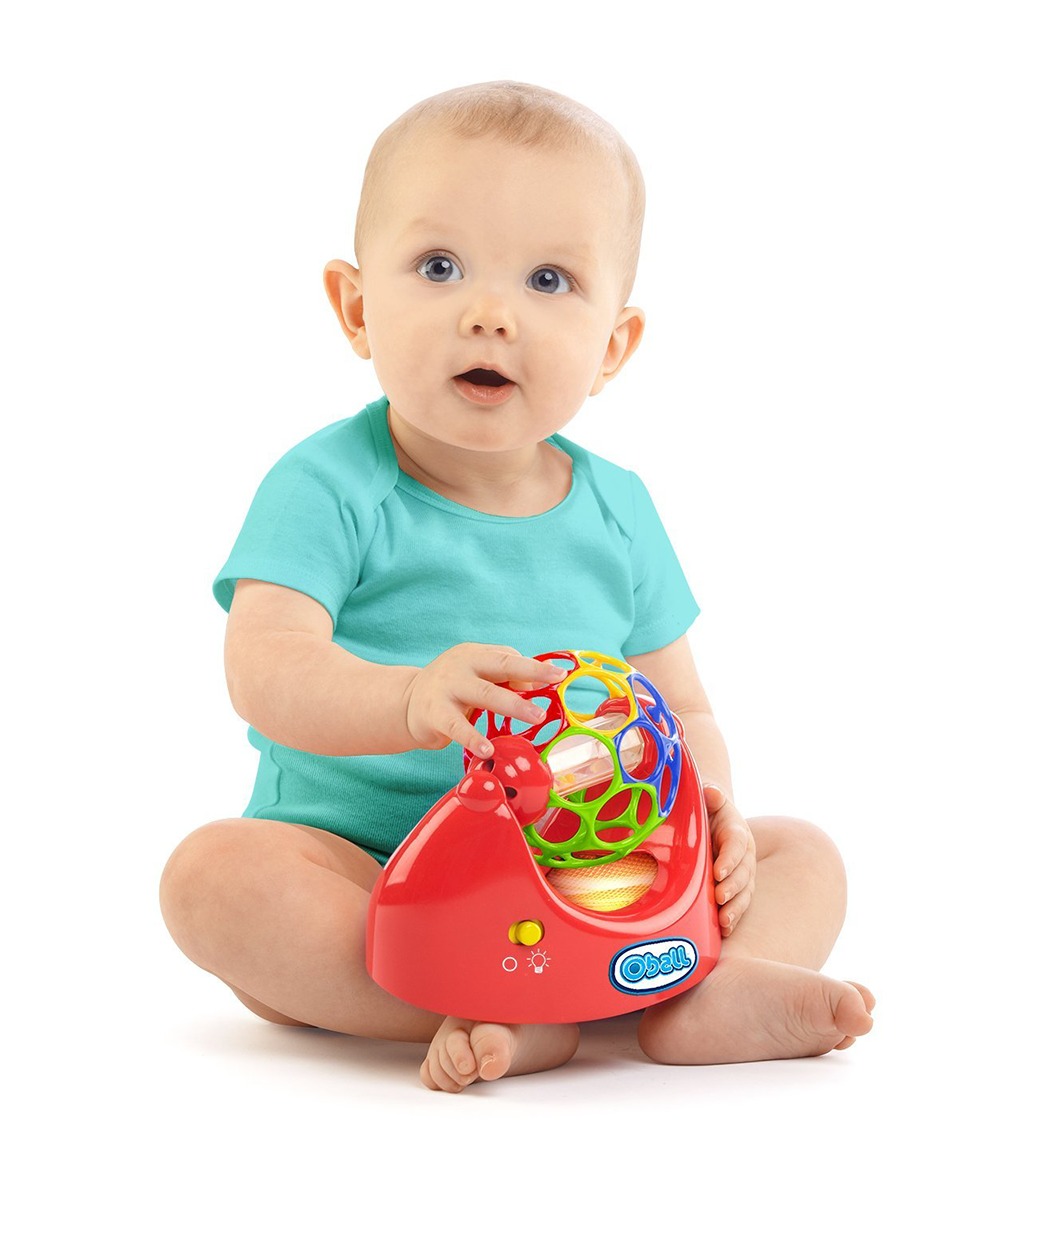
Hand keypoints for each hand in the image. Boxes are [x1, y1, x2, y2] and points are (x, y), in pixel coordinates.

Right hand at [404, 644, 566, 758]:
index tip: (559, 675)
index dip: (535, 667)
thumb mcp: (476, 677)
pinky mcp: (433, 713)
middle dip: (530, 678)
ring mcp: (446, 688)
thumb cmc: (451, 690)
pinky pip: (457, 727)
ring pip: (484, 694)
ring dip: (512, 705)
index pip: (509, 657)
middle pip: (501, 668)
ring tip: (534, 717)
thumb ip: (504, 677)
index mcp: (475, 655)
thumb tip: (536, 683)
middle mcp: (461, 666)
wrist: (405, 703)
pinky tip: (487, 750)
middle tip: (555, 691)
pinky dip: (473, 738)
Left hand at [703, 783, 755, 936]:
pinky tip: (724, 931)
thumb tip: (711, 792)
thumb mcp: (708, 799)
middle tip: (720, 898)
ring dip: (735, 908)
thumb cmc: (707, 811)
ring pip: (744, 893)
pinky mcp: (735, 889)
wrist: (712, 821)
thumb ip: (711, 796)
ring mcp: (742, 874)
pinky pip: (738, 905)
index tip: (718, 872)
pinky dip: (732, 918)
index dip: (729, 859)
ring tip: (725, 921)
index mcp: (737, 832)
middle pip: (743, 873)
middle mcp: (743, 855)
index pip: (736, 845)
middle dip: (733, 888)